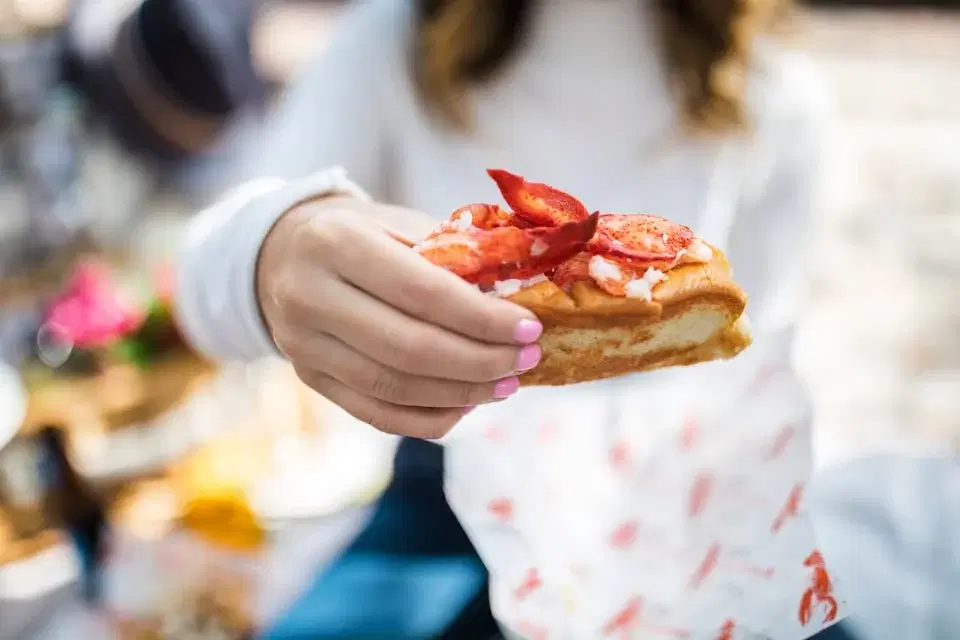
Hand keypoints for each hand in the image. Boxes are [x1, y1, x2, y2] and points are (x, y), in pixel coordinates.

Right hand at [257, 197, 542, 438]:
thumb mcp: (398, 222)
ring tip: (506, 384)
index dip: (482, 318)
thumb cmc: (360, 233)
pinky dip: (429, 416)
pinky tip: (467, 404)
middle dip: (480, 361)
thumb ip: (451, 255)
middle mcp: (310, 296)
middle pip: (408, 348)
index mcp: (336, 243)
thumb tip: (515, 302)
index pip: (421, 293)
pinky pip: (377, 414)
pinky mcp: (310, 379)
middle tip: (527, 361)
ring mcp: (303, 345)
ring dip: (461, 393)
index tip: (530, 328)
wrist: (283, 253)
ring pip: (394, 387)